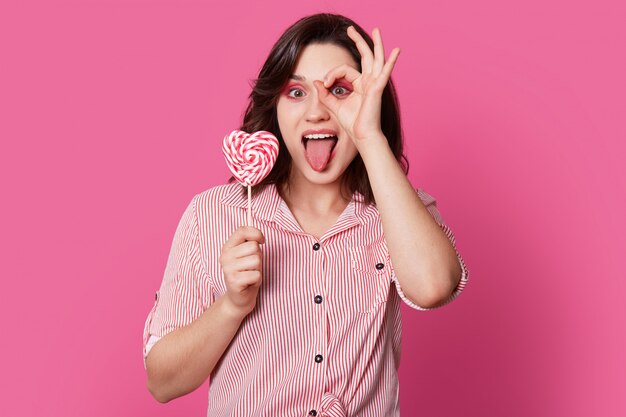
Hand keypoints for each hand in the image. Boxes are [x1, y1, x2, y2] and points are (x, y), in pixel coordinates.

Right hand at [219, 226, 264, 315]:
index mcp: (227, 247)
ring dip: (258, 269)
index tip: (262, 241)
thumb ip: (250, 242)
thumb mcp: (248, 255)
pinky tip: (249, 283)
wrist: (239, 298)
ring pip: (256, 260)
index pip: (242, 230)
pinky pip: (256, 274)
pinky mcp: (234, 281)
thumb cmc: (246, 273)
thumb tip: (259, 236)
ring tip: (250, 274)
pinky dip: (257, 279)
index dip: (257, 233)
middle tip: (251, 267)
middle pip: (254, 247)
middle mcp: (225, 256)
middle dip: (258, 257)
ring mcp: (228, 269)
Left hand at [314, 26, 399, 144]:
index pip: (344, 70)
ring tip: (376, 30)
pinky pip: (384, 73)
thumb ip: (326, 93)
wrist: (362, 136)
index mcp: (360, 85)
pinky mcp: (377, 89)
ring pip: (376, 59)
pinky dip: (391, 62)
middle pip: (365, 56)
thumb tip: (317, 81)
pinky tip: (396, 51)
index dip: (332, 73)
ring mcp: (375, 84)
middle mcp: (369, 82)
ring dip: (376, 44)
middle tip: (350, 29)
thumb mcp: (334, 105)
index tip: (324, 83)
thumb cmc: (353, 123)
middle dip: (358, 41)